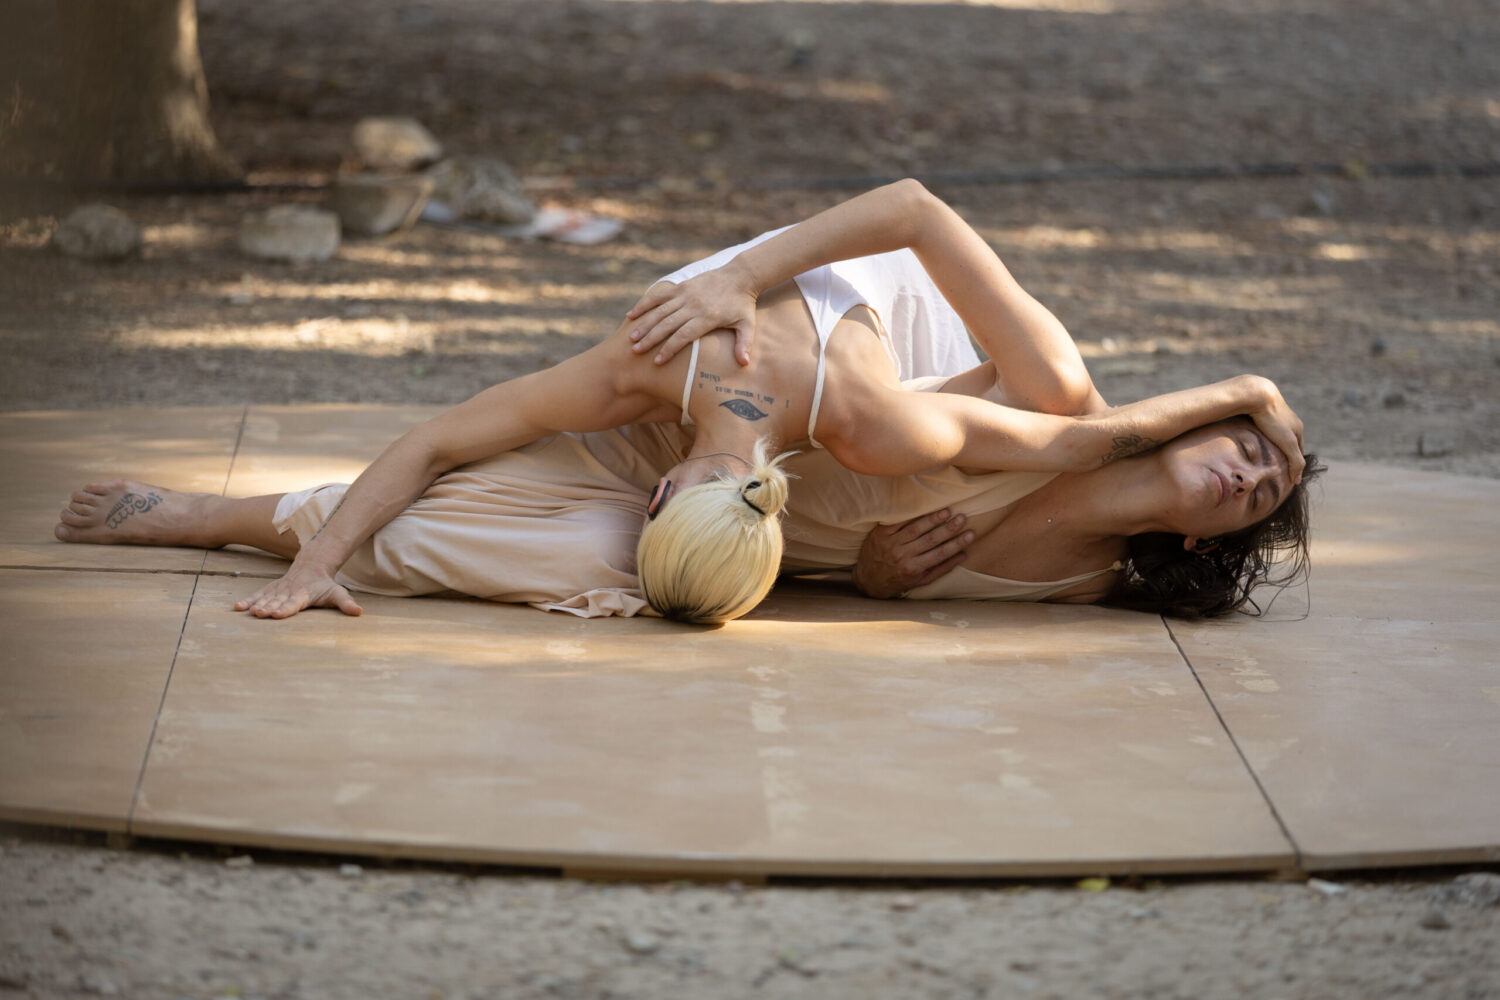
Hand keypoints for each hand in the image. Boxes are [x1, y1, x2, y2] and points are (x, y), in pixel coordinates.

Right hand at [233, 562, 362, 619]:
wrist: (312, 565)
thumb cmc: (325, 585)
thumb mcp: (337, 593)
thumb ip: (346, 603)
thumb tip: (359, 612)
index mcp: (303, 594)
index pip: (294, 603)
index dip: (286, 608)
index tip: (278, 614)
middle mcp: (288, 592)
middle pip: (278, 601)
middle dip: (269, 607)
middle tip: (261, 614)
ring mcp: (278, 590)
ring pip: (266, 598)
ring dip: (256, 604)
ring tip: (248, 612)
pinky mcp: (270, 590)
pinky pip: (257, 594)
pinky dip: (248, 600)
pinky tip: (238, 607)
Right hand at [626, 266, 758, 365]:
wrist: (740, 276)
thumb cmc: (743, 305)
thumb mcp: (747, 325)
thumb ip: (744, 344)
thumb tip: (744, 364)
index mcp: (707, 318)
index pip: (683, 335)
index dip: (669, 349)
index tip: (657, 361)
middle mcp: (693, 306)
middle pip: (667, 324)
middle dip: (651, 339)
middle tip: (637, 352)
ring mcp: (685, 294)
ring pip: (660, 311)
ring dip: (644, 325)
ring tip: (632, 339)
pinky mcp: (681, 287)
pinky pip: (659, 296)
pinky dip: (644, 304)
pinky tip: (631, 315)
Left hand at [852, 510, 974, 598]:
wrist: (868, 580)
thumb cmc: (899, 580)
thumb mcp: (921, 580)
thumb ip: (942, 568)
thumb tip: (964, 555)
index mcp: (913, 569)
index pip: (940, 553)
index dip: (957, 543)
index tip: (971, 534)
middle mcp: (902, 556)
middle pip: (930, 539)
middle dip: (948, 528)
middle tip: (962, 517)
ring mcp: (890, 544)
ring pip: (915, 529)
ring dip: (932, 519)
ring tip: (946, 511)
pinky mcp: (880, 534)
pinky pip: (897, 521)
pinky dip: (911, 515)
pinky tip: (923, 507)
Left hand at [1239, 375, 1305, 483]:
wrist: (1256, 395)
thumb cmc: (1272, 420)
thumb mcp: (1287, 442)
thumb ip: (1294, 461)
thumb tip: (1297, 481)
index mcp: (1297, 427)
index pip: (1299, 449)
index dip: (1294, 462)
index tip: (1288, 474)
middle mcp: (1289, 419)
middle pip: (1288, 441)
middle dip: (1284, 453)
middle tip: (1276, 467)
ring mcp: (1275, 413)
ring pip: (1275, 433)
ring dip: (1272, 444)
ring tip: (1264, 456)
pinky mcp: (1261, 409)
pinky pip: (1263, 426)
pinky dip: (1262, 435)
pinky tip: (1252, 440)